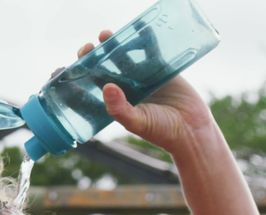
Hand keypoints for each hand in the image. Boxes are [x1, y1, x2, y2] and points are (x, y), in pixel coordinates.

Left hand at [77, 30, 214, 150]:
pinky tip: (139, 30)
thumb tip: (106, 87)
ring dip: (117, 44)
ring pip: (126, 56)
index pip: (94, 84)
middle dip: (97, 55)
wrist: (193, 130)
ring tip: (106, 35)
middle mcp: (127, 88)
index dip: (82, 74)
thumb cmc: (162, 131)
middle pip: (107, 66)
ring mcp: (143, 78)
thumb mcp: (138, 122)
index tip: (72, 64)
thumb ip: (120, 109)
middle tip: (92, 45)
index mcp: (116, 101)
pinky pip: (151, 51)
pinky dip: (145, 40)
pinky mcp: (161, 69)